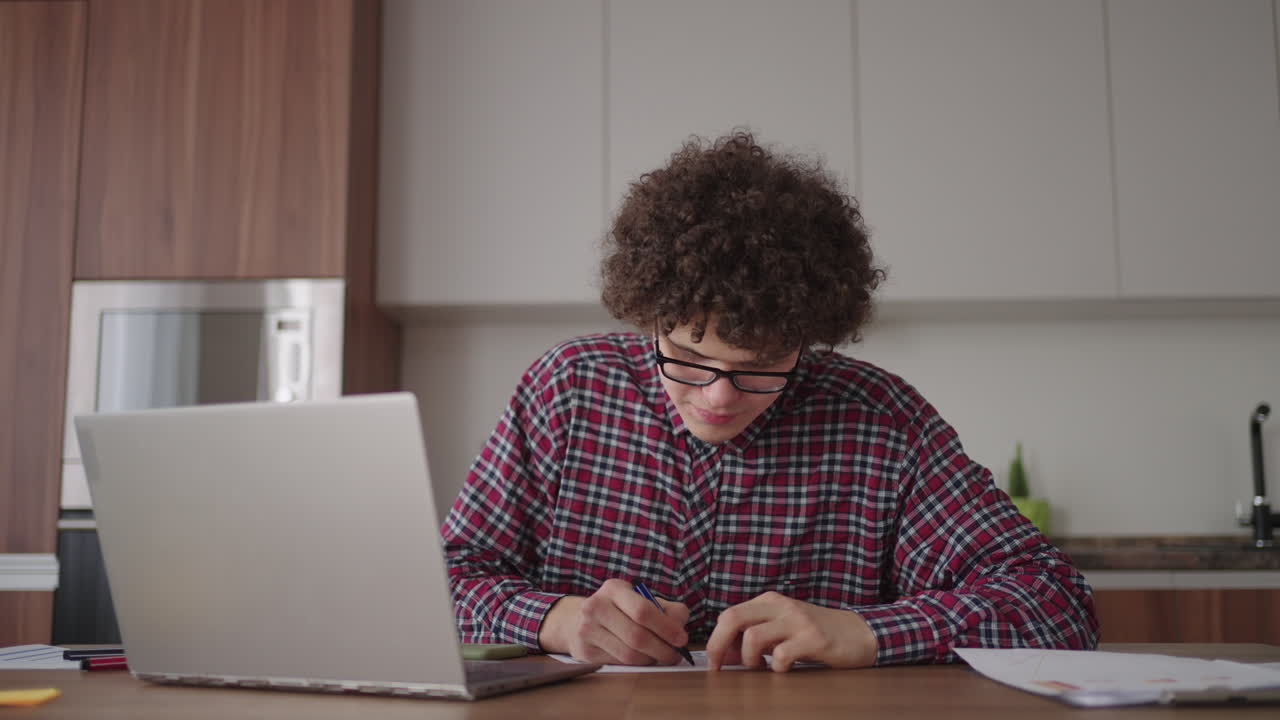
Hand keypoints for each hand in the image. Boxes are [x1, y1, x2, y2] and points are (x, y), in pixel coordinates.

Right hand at [537, 578, 689, 664]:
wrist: (577, 619)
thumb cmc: (618, 609)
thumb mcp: (640, 599)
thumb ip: (666, 608)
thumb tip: (680, 625)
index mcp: (614, 589)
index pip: (643, 610)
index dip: (666, 627)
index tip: (681, 638)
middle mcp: (596, 606)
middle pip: (637, 636)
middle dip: (662, 648)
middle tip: (675, 654)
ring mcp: (587, 629)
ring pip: (628, 654)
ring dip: (651, 659)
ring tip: (661, 656)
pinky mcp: (584, 651)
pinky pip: (619, 663)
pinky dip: (637, 664)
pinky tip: (643, 658)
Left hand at [705, 591, 876, 671]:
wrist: (857, 633)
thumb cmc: (815, 633)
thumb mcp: (782, 628)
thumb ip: (754, 636)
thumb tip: (725, 655)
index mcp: (769, 601)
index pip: (729, 615)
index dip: (715, 640)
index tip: (714, 661)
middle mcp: (781, 606)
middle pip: (733, 618)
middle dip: (719, 645)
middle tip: (720, 667)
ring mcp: (798, 621)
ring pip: (753, 636)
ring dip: (750, 659)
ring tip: (761, 667)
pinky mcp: (814, 638)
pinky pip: (782, 655)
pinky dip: (776, 668)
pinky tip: (784, 669)